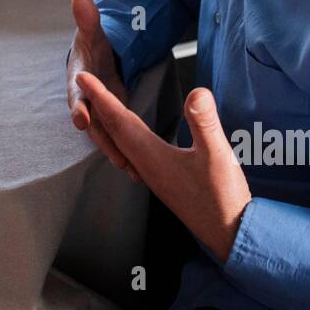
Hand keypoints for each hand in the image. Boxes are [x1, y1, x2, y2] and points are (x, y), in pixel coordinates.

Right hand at [67, 0, 137, 179]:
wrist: (92, 58)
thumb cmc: (91, 44)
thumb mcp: (92, 31)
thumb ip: (88, 19)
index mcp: (79, 81)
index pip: (76, 95)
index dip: (78, 107)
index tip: (81, 119)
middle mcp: (86, 101)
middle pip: (92, 124)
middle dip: (103, 141)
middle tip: (116, 158)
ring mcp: (98, 112)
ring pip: (106, 136)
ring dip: (117, 152)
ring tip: (133, 171)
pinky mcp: (111, 119)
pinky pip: (118, 138)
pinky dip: (126, 151)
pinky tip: (140, 169)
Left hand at [77, 73, 251, 262]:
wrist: (226, 232)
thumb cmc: (221, 196)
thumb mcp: (217, 155)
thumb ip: (205, 123)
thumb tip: (197, 91)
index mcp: (151, 156)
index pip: (119, 120)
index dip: (101, 96)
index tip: (83, 77)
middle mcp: (144, 165)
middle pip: (113, 130)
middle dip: (97, 103)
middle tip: (83, 81)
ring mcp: (151, 174)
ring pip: (120, 143)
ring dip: (106, 120)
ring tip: (99, 103)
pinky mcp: (160, 179)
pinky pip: (131, 152)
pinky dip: (122, 135)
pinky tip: (128, 135)